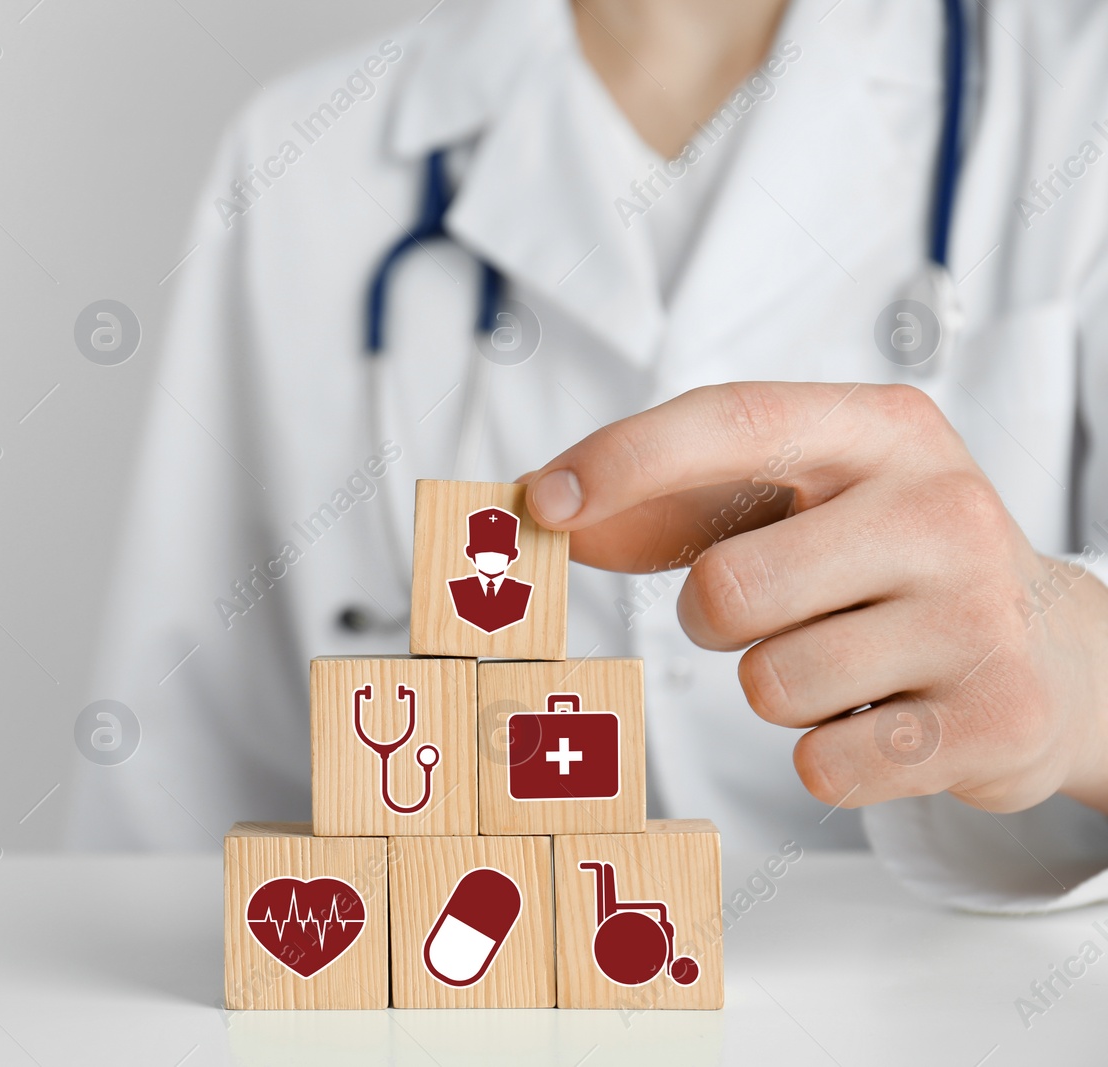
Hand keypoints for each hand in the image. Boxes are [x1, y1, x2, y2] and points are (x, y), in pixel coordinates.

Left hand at [521, 382, 1107, 815]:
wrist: (1050, 652)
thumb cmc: (880, 565)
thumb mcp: (800, 501)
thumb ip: (673, 500)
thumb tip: (541, 510)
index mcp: (881, 431)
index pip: (732, 419)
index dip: (625, 460)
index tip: (542, 502)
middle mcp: (940, 507)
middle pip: (728, 587)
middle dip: (713, 620)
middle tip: (770, 613)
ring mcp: (978, 614)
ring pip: (771, 684)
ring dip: (776, 688)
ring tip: (843, 661)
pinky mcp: (996, 719)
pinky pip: (824, 767)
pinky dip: (826, 757)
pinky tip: (880, 717)